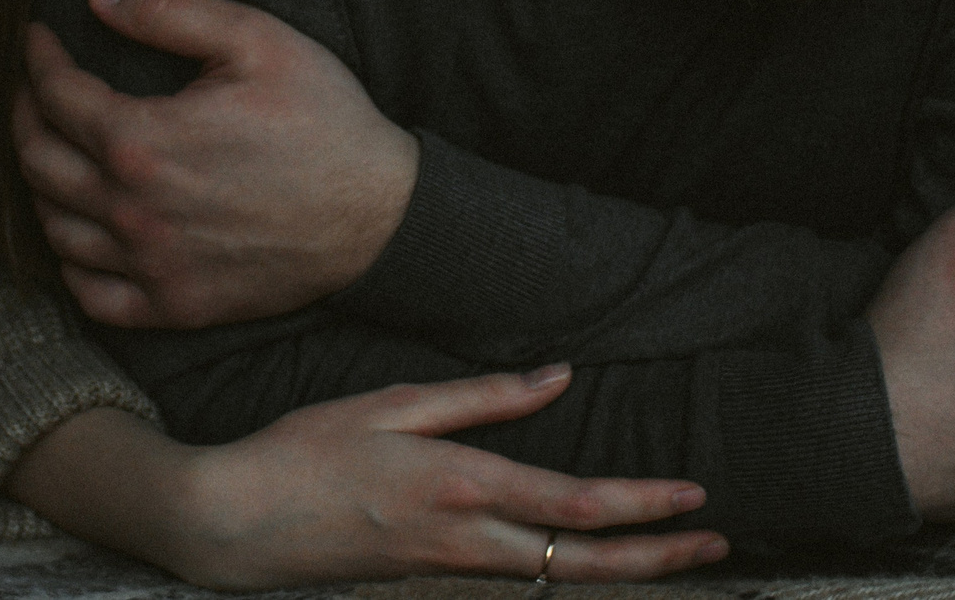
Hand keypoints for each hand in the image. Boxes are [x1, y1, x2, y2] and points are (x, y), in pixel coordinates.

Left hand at [13, 0, 420, 327]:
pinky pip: (91, 294)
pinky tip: (79, 232)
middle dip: (25, 113)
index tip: (38, 37)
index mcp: (142, 141)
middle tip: (35, 86)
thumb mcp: (258, 39)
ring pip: (54, 228)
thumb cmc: (324, 121)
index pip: (56, 95)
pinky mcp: (175, 306)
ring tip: (52, 149)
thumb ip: (172, 9)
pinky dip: (70, 261)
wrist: (379, 216)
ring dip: (41, 183)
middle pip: (38, 160)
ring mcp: (150, 266)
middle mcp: (132, 211)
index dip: (38, 58)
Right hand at [159, 366, 728, 588]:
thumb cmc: (306, 452)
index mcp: (460, 487)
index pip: (573, 506)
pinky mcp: (431, 575)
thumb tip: (558, 378)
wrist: (235, 527)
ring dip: (621, 566)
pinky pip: (518, 576)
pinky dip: (567, 567)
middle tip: (719, 546)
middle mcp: (465, 540)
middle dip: (658, 558)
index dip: (643, 506)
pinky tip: (587, 551)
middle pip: (582, 563)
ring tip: (673, 552)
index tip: (697, 496)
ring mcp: (449, 567)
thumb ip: (482, 398)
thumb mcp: (392, 404)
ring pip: (556, 577)